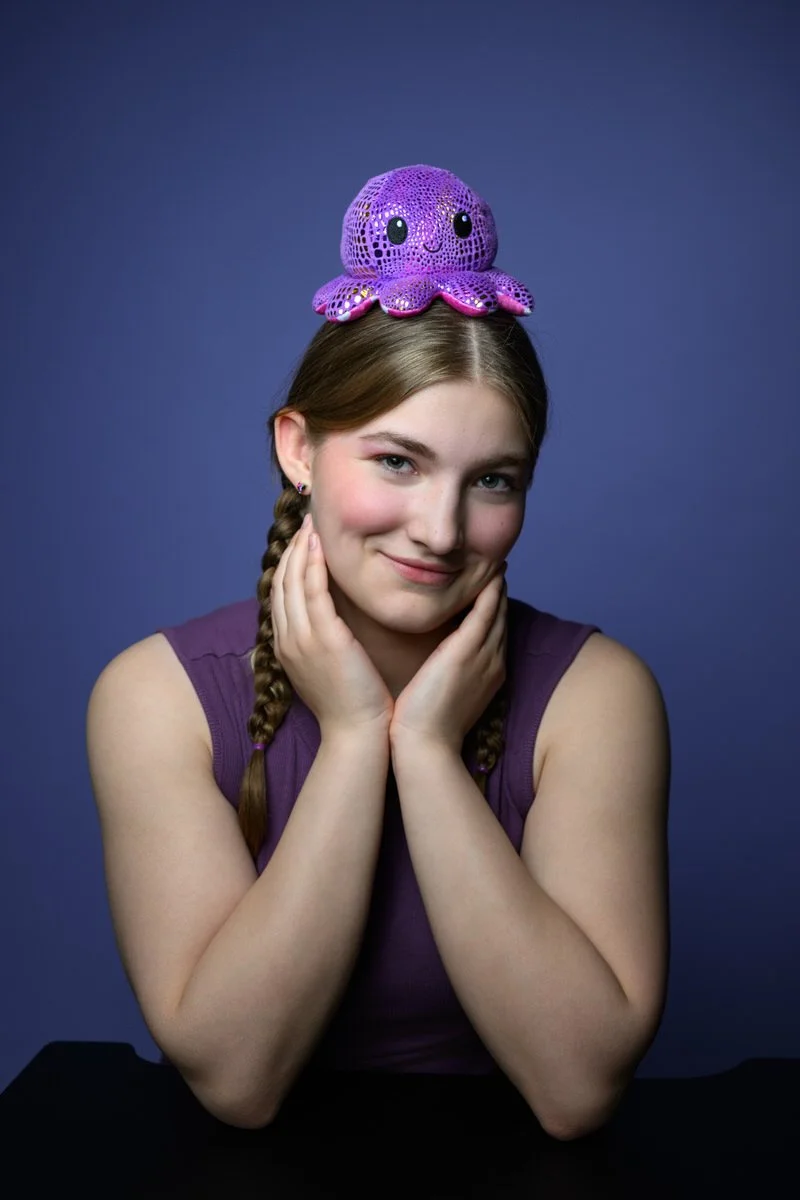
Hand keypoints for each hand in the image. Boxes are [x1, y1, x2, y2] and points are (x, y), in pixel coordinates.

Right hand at [271, 514, 394, 738]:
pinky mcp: (323, 639)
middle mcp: (287, 639)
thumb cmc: (351, 704)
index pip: (280, 594)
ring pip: (292, 582)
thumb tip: (329, 622)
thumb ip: (321, 642)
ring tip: (311, 523)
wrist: (357, 734)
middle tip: (305, 521)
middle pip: (281, 582)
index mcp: (285, 646)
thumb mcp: (327, 669)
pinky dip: (312, 565)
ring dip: (300, 548)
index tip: (301, 539)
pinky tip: (319, 545)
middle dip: (291, 548)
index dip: (287, 563)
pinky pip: (312, 592)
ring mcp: (302, 639)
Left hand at [389, 569, 507, 754]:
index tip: (489, 590)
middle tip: (497, 569)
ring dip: (497, 587)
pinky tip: (490, 576)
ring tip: (495, 565)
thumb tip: (436, 662)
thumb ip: (445, 673)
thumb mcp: (442, 694)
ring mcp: (484, 657)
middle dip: (500, 594)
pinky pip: (484, 613)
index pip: (494, 633)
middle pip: (501, 619)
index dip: (494, 610)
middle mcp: (492, 662)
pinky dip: (489, 593)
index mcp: (487, 673)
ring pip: (496, 612)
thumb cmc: (425, 726)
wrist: (424, 746)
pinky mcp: (467, 652)